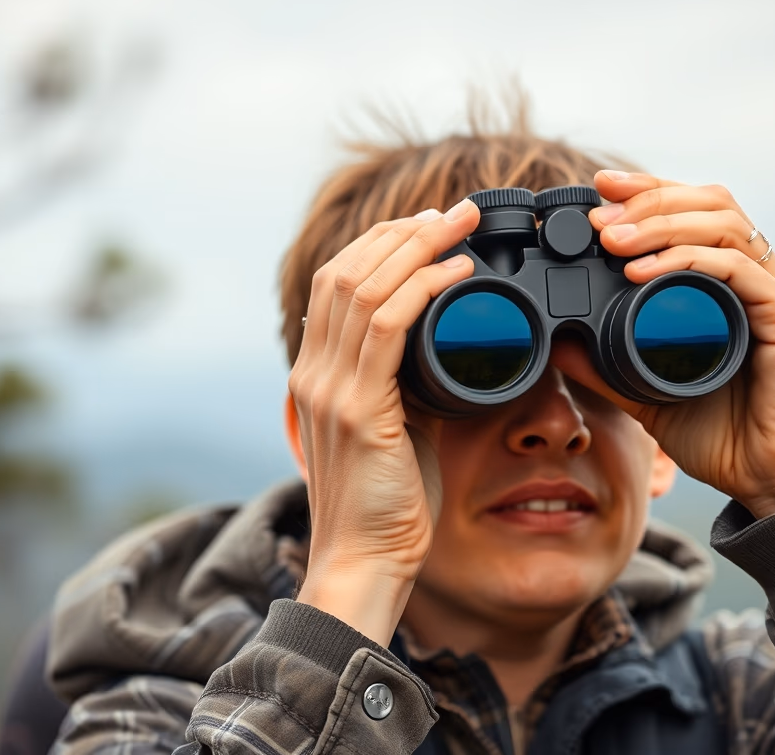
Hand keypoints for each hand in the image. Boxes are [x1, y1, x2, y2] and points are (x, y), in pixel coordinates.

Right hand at [289, 198, 477, 642]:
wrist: (365, 563)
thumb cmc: (388, 506)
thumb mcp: (394, 431)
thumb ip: (404, 388)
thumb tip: (447, 353)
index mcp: (317, 375)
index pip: (336, 284)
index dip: (380, 245)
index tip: (428, 227)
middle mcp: (313, 372)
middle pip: (347, 271)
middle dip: (403, 231)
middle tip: (455, 211)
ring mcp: (329, 388)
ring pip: (364, 287)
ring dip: (417, 245)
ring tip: (461, 223)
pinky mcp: (357, 408)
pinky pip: (386, 327)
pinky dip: (423, 288)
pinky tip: (456, 271)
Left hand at [552, 170, 774, 518]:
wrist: (773, 482)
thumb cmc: (725, 436)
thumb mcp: (648, 392)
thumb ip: (607, 366)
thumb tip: (559, 343)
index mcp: (733, 282)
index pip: (696, 210)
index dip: (650, 191)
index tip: (600, 190)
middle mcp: (761, 276)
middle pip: (710, 201)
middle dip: (649, 198)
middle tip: (597, 215)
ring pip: (723, 223)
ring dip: (661, 223)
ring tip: (612, 240)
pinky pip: (737, 268)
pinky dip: (687, 260)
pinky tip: (643, 272)